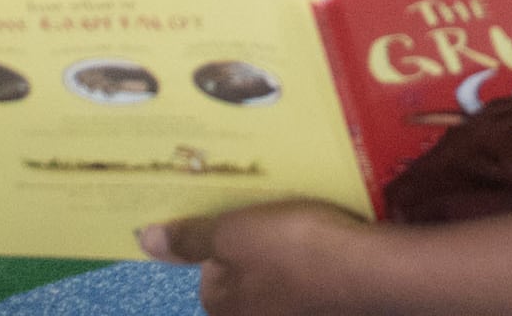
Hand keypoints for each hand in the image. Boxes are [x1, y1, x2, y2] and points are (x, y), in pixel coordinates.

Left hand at [143, 203, 379, 310]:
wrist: (368, 269)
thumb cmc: (292, 251)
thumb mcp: (232, 234)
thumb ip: (190, 239)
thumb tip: (144, 241)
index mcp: (225, 308)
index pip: (204, 275)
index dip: (215, 239)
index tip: (232, 212)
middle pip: (242, 275)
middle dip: (250, 244)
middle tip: (264, 206)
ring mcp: (295, 311)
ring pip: (277, 273)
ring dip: (284, 245)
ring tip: (294, 211)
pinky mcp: (325, 301)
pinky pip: (308, 273)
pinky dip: (311, 252)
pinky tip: (323, 229)